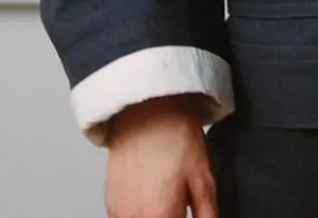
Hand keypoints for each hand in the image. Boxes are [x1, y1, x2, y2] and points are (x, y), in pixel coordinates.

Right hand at [105, 96, 216, 217]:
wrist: (148, 110)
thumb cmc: (175, 137)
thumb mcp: (204, 178)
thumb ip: (207, 214)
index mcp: (161, 217)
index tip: (186, 213)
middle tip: (179, 205)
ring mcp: (119, 213)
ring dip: (155, 217)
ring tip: (166, 198)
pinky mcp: (110, 204)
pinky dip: (140, 215)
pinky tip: (151, 197)